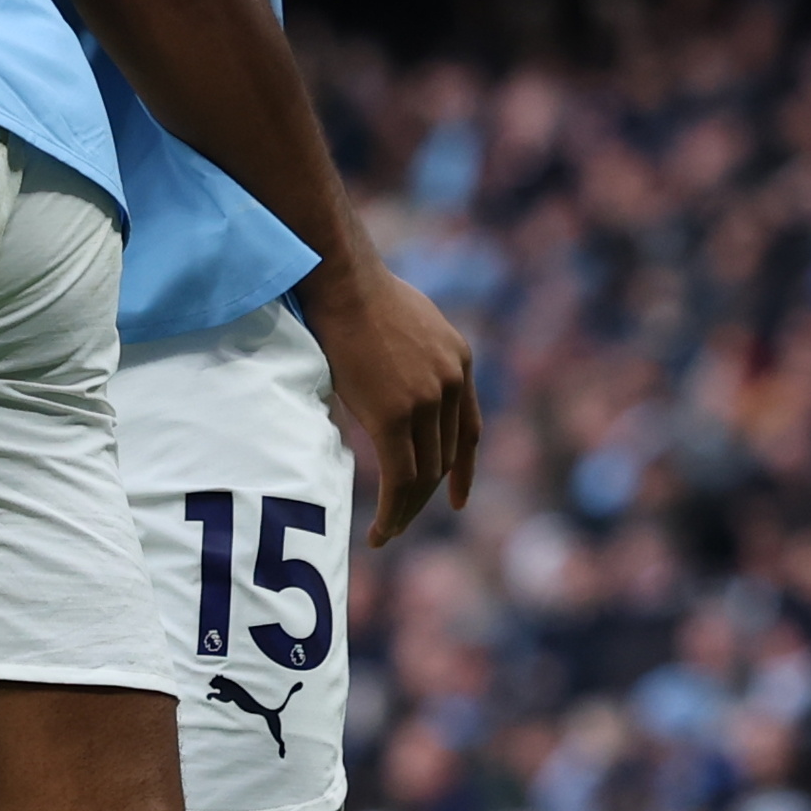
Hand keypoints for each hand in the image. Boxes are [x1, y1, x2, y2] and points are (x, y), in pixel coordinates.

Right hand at [303, 259, 478, 545]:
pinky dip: (393, 511)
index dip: (464, 470)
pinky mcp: (394, 416)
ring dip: (406, 509)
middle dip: (424, 495)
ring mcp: (425, 401)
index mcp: (460, 360)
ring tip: (388, 532)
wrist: (341, 279)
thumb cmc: (358, 291)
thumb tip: (395, 384)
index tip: (457, 500)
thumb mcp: (408, 323)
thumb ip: (415, 359)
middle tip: (401, 519)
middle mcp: (451, 382)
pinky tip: (381, 532)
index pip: (470, 430)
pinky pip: (399, 478)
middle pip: (443, 458)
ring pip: (423, 474)